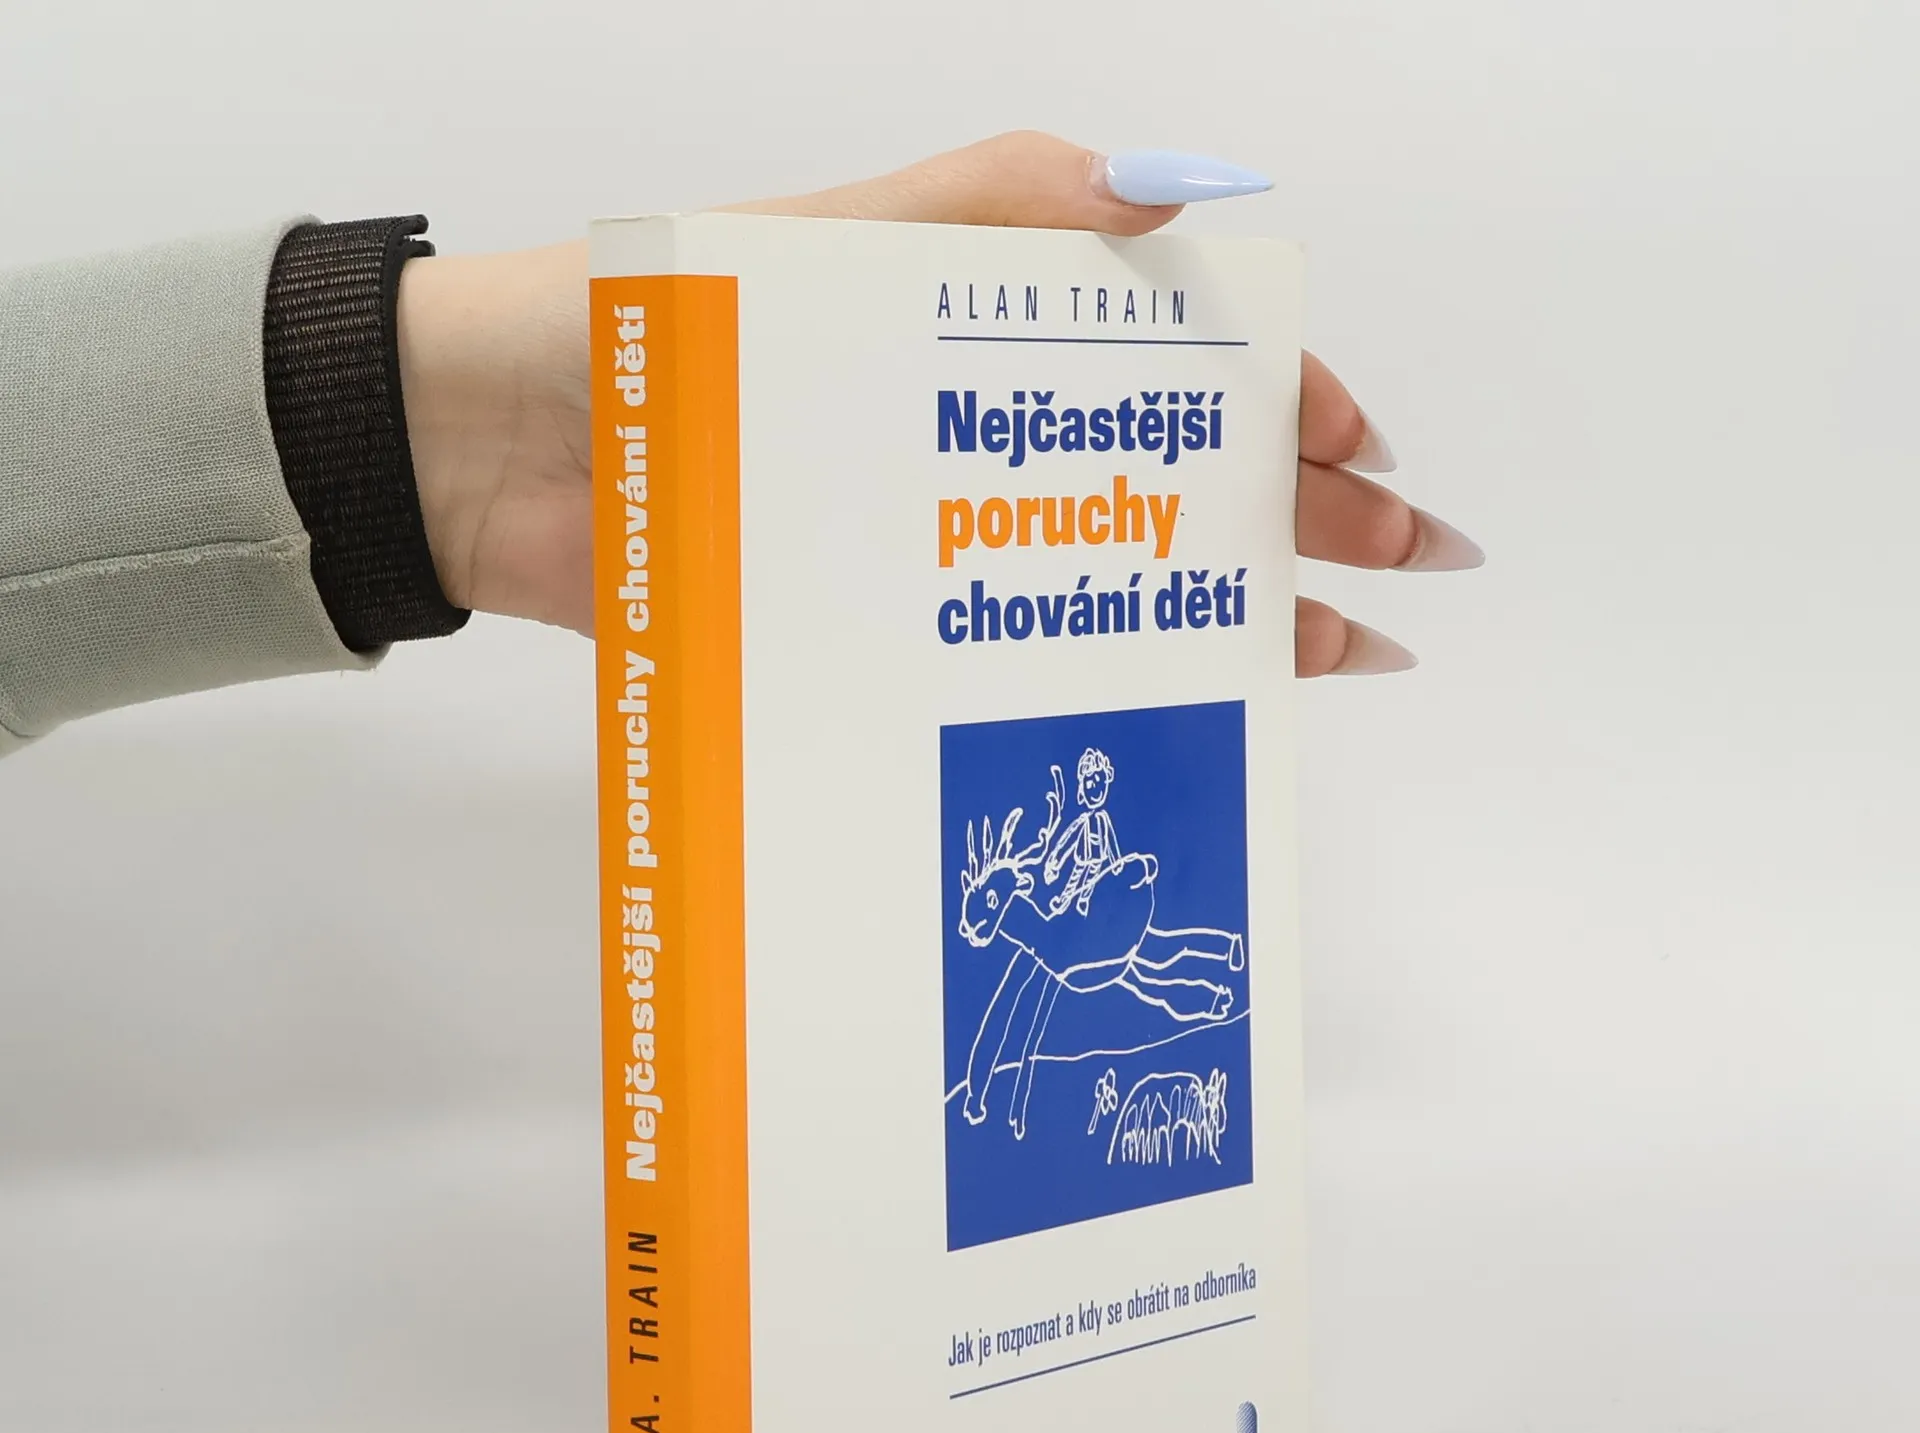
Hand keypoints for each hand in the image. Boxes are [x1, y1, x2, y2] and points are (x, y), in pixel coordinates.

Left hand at [396, 131, 1482, 673]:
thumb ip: (1005, 207)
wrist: (484, 456)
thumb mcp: (836, 240)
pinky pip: (1004, 658)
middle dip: (1298, 517)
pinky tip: (1179, 709)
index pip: (1172, 362)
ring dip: (1226, 610)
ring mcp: (924, 542)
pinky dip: (1094, 681)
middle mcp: (967, 439)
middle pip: (1165, 475)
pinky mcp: (866, 628)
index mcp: (979, 330)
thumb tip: (1187, 197)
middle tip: (1406, 571)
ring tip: (1332, 656)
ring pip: (1105, 576)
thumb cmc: (648, 331)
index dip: (1283, 401)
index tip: (1359, 454)